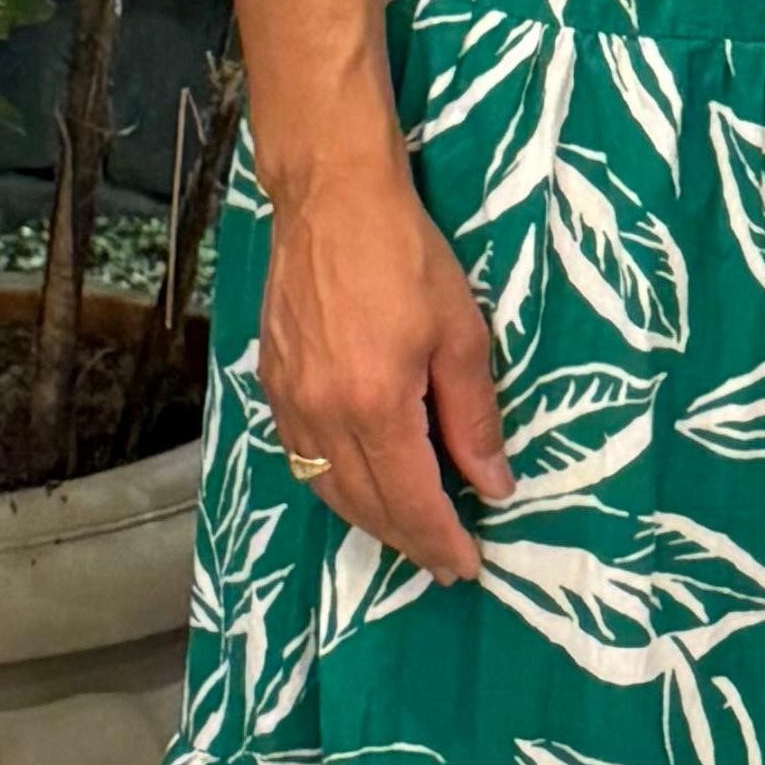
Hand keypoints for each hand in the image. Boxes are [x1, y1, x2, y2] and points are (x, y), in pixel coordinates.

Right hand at [250, 162, 510, 583]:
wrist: (330, 197)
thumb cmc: (406, 254)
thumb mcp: (461, 333)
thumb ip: (474, 417)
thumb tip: (494, 484)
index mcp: (374, 405)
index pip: (410, 500)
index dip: (439, 540)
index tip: (465, 567)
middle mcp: (322, 414)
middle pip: (364, 505)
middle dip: (406, 540)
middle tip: (442, 561)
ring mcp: (288, 400)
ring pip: (327, 487)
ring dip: (369, 519)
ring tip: (409, 531)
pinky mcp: (270, 382)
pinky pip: (303, 456)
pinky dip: (336, 483)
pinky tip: (363, 481)